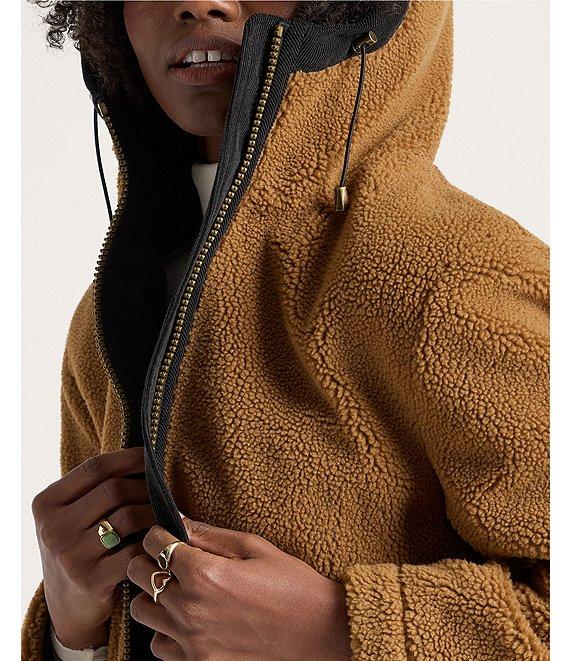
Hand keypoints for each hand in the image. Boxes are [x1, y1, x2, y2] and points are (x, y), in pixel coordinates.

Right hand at [32, 447, 155, 649]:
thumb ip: (94, 488)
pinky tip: (158, 541)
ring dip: (153, 513)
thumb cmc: (78, 547)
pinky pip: (135, 549)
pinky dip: (152, 542)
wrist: (68, 604)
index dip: (129, 458)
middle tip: (162, 493)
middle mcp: (54, 528)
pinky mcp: (91, 579)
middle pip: (114, 489)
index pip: (95, 468)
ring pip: (128, 516)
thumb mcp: (71, 515)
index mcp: (47, 504)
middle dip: (145, 488)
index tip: (150, 458)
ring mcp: (71, 555)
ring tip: (164, 514)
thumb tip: (145, 458)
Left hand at [127, 514, 351, 659]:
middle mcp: (190, 609)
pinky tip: (187, 621)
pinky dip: (166, 631)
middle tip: (170, 558)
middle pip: (139, 575)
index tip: (167, 534)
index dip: (158, 534)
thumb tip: (178, 520)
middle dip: (150, 560)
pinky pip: (159, 647)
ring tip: (178, 589)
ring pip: (141, 611)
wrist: (320, 633)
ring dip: (154, 595)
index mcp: (204, 574)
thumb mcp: (253, 547)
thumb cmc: (292, 585)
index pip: (154, 544)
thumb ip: (209, 534)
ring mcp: (192, 643)